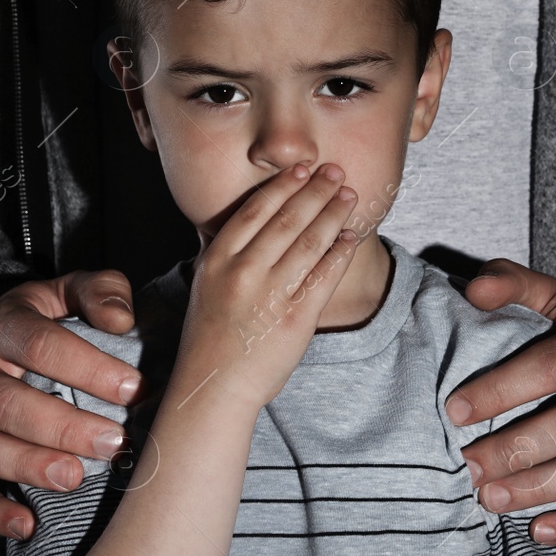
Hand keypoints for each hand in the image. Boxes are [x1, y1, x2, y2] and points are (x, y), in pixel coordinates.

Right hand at [0, 271, 146, 540]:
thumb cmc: (46, 325)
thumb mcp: (69, 293)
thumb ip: (100, 292)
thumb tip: (122, 321)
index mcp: (1, 325)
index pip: (38, 344)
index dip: (86, 367)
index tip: (133, 389)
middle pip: (7, 402)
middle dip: (62, 426)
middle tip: (113, 442)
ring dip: (28, 465)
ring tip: (75, 478)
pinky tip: (27, 525)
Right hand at [174, 160, 360, 411]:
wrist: (213, 386)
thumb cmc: (210, 336)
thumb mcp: (205, 284)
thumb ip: (224, 252)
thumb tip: (244, 218)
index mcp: (218, 259)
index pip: (256, 209)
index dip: (283, 185)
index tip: (303, 168)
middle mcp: (244, 272)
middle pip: (288, 219)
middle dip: (317, 190)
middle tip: (336, 171)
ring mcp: (271, 295)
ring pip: (311, 242)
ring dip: (334, 213)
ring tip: (349, 195)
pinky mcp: (296, 318)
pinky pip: (325, 276)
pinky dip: (341, 252)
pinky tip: (350, 236)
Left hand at [447, 259, 555, 544]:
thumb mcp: (554, 298)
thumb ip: (512, 284)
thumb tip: (474, 289)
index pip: (552, 366)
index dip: (502, 389)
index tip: (455, 410)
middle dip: (514, 449)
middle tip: (467, 466)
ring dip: (539, 489)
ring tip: (489, 499)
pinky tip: (539, 532)